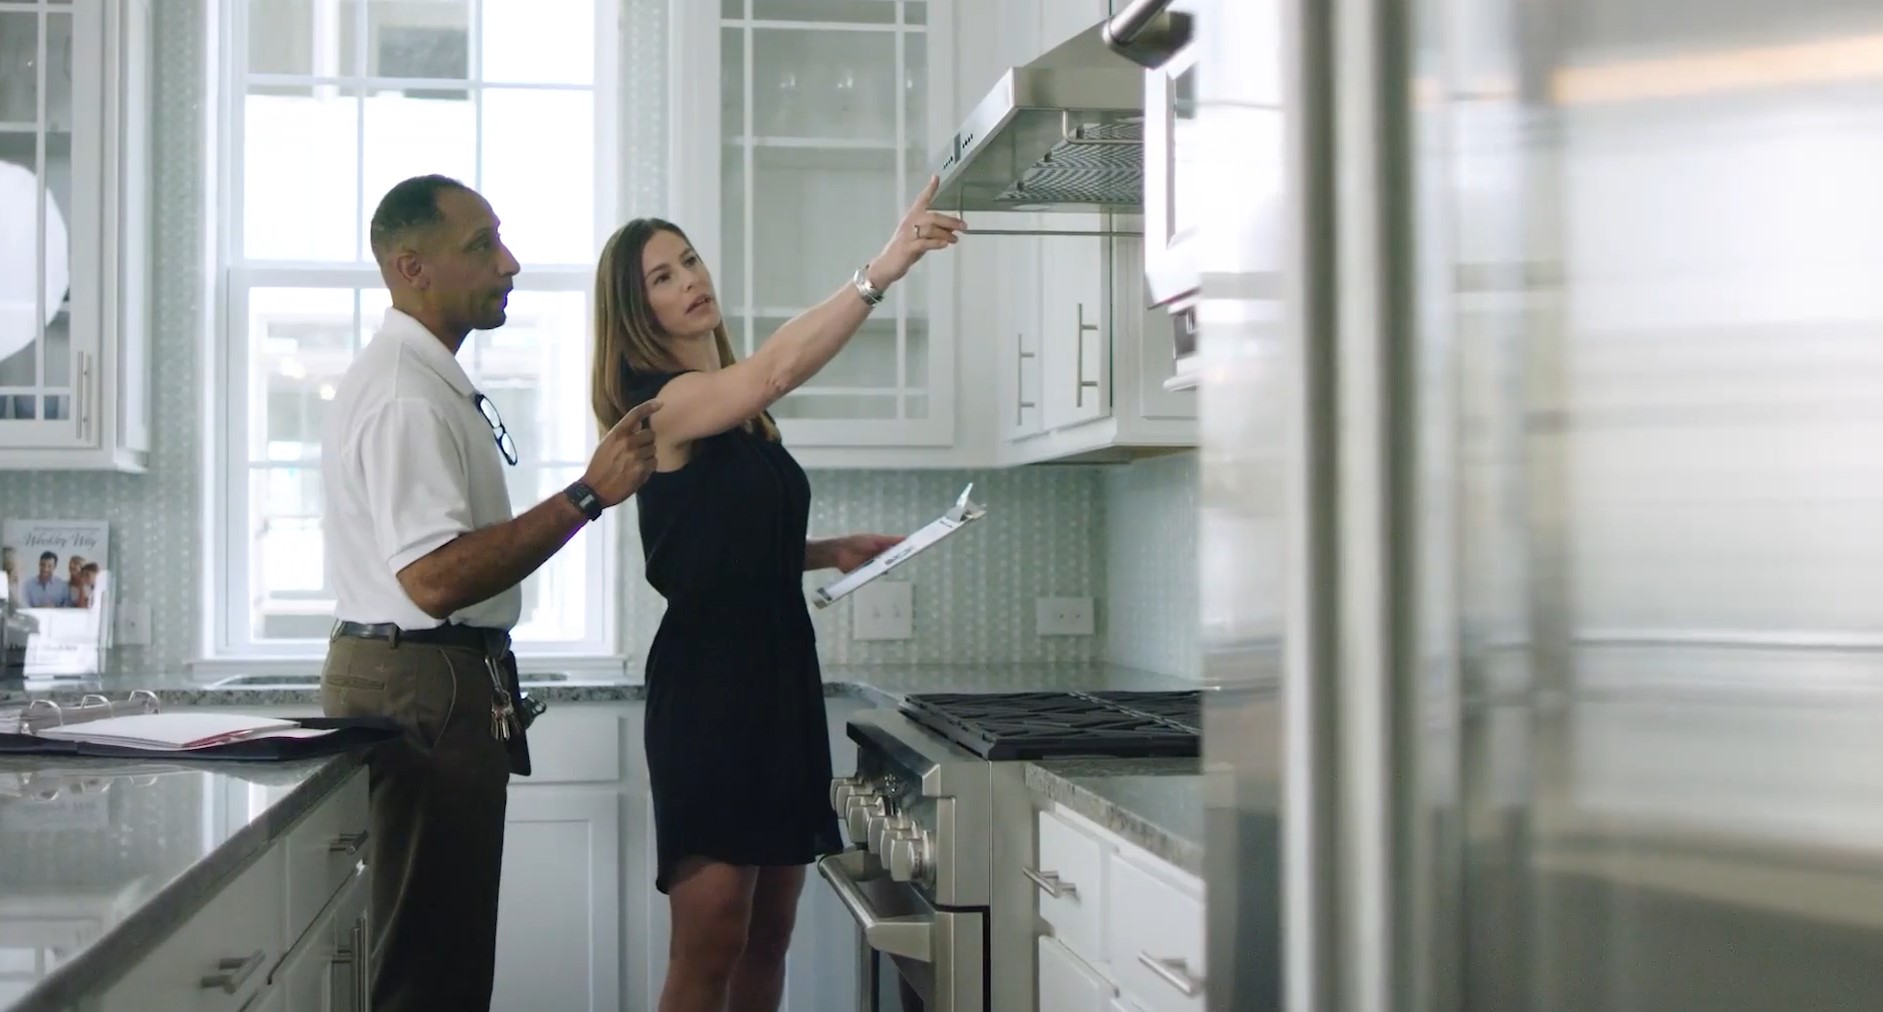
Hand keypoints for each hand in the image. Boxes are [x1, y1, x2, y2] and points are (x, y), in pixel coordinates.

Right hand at [582, 400, 661, 505]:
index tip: (660, 403)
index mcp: (616, 434)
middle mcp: (627, 443)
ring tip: (634, 463)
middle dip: (646, 442)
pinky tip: (637, 471)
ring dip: (647, 455)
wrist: (594, 489)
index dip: (649, 407)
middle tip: (637, 451)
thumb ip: (623, 434)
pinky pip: (654, 462)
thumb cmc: (599, 466)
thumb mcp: (606, 445)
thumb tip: (640, 423)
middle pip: (650, 434)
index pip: (635, 415)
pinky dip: (649, 466)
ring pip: (653, 449)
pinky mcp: (641, 470)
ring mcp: (635, 456)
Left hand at [831, 533, 903, 573]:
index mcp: (882, 546)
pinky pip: (877, 574)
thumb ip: (889, 540)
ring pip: (886, 567)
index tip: (915, 549)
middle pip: (892, 558)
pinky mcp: (869, 573)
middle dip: (899, 558)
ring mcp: (874, 564)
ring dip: (890, 566)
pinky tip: (885, 571)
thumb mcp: (875, 539)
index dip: (904, 549)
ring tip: (896, 564)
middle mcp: (879, 555)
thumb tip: (905, 538)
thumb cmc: (857, 542)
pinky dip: (881, 573)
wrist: (840, 553)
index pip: (896, 548)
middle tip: (908, 558)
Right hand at [866, 175, 966, 289]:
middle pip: (932, 217)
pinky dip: (936, 243)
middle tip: (963, 225)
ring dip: (946, 234)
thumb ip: (934, 231)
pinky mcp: (907, 248)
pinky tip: (945, 244)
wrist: (887, 265)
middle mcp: (909, 223)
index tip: (936, 178)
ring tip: (955, 239)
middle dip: (950, 220)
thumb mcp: (921, 238)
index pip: (922, 200)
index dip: (929, 189)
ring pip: (930, 229)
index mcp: (911, 218)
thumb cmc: (905, 250)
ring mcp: (907, 236)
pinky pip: (924, 243)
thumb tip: (953, 227)